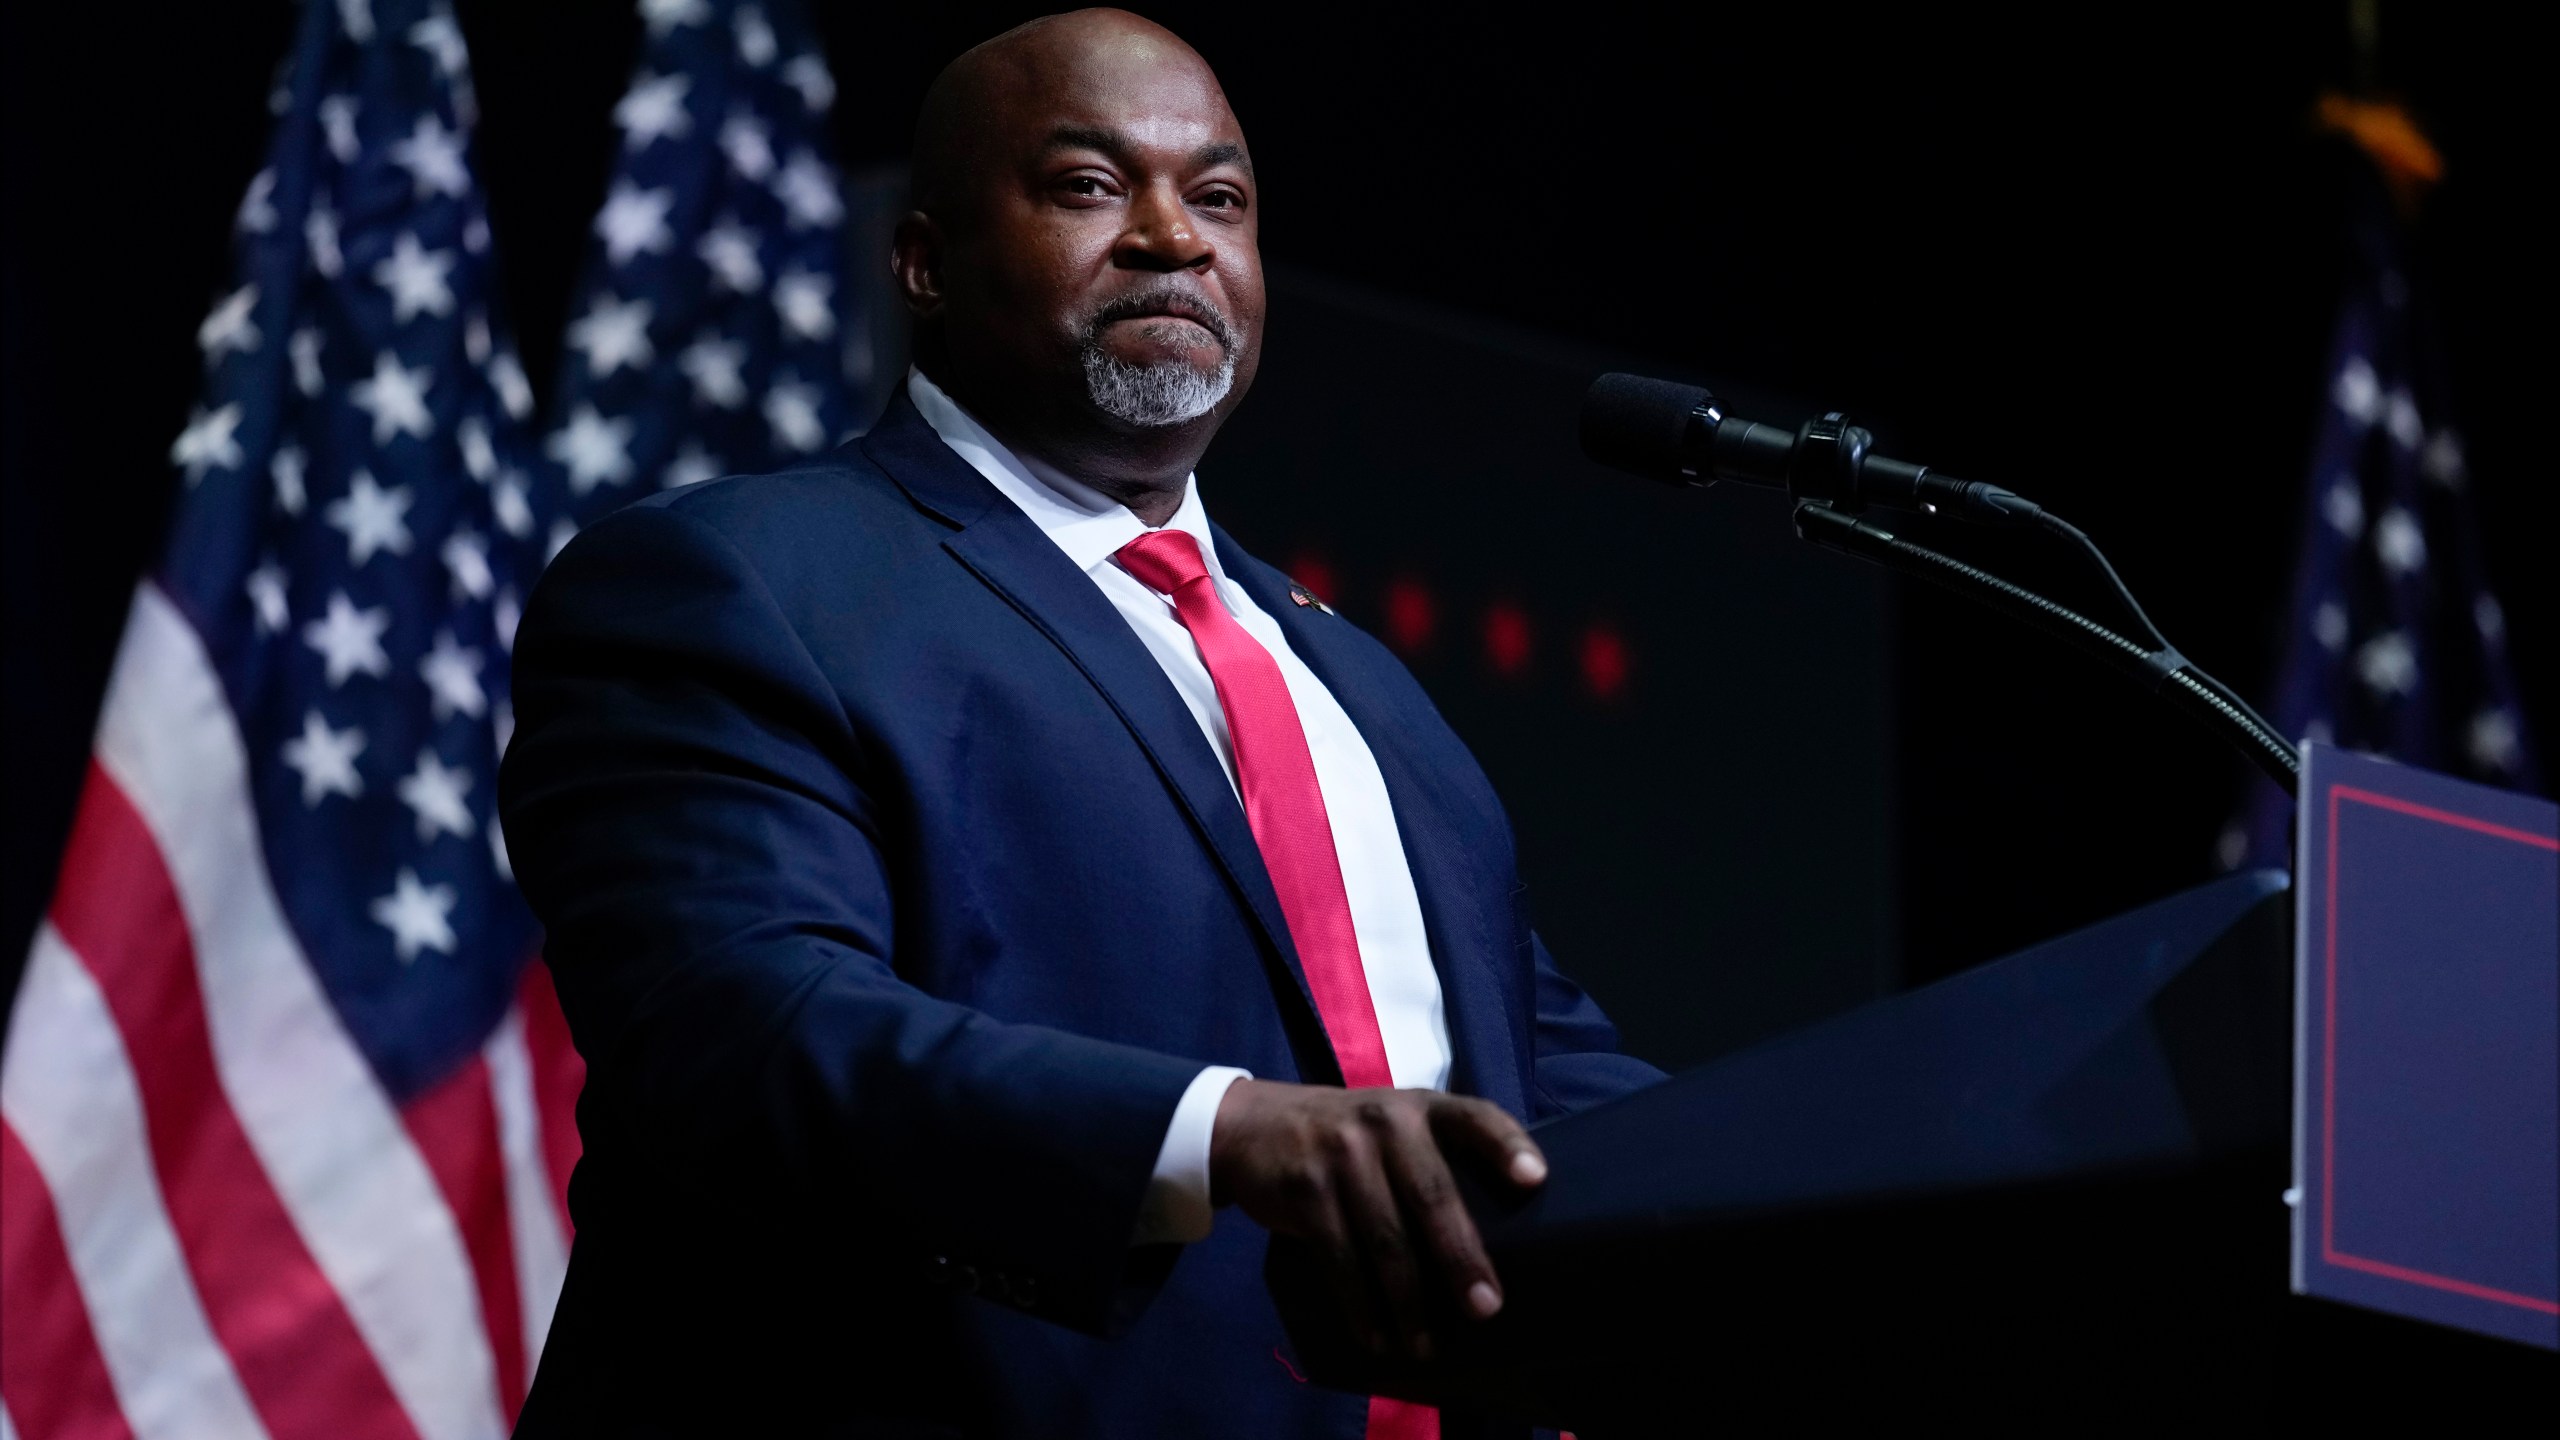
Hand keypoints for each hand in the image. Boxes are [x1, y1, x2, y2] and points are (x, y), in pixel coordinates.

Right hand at [1209, 1078, 1546, 1361]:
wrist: (1252, 1126)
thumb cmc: (1349, 1136)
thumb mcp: (1394, 1123)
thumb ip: (1437, 1155)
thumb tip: (1505, 1235)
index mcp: (1421, 1107)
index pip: (1474, 1117)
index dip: (1505, 1146)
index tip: (1535, 1180)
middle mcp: (1385, 1123)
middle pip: (1431, 1196)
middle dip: (1460, 1258)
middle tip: (1485, 1308)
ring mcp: (1341, 1155)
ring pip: (1385, 1239)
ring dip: (1409, 1302)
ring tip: (1426, 1346)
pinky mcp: (1306, 1191)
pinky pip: (1340, 1259)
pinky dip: (1361, 1305)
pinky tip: (1378, 1336)